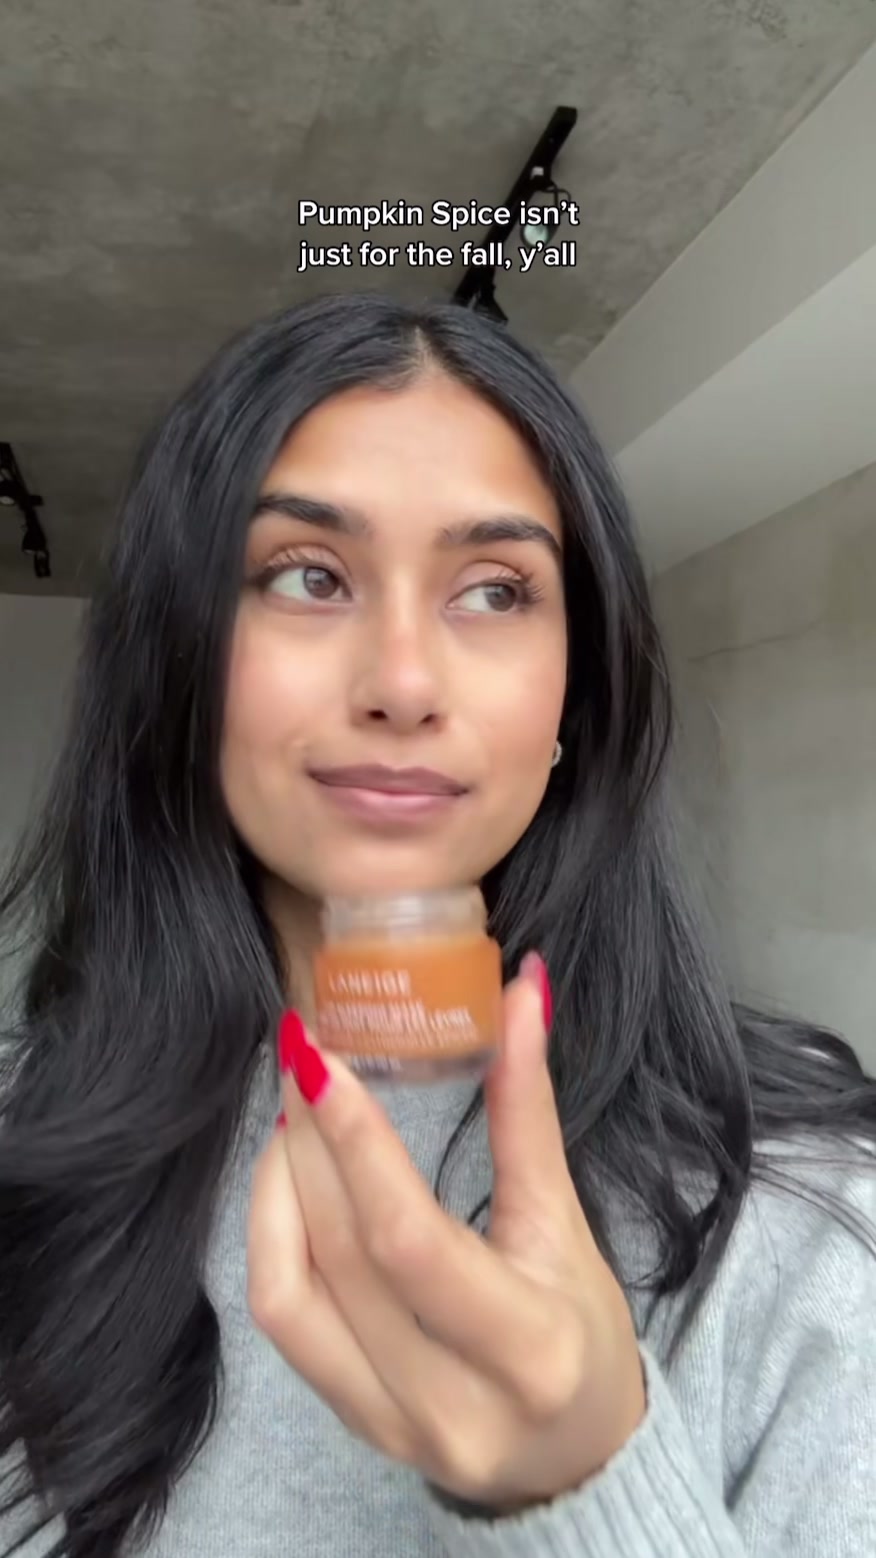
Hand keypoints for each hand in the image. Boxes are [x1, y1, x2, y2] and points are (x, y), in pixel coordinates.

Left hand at [247, 955, 645, 1512]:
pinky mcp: (350, 1425)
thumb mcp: (568, 1225)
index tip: (321, 1057)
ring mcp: (390, 1425)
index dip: (356, 1143)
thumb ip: (530, 1112)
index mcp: (527, 1348)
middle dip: (309, 1141)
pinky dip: (271, 1238)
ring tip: (291, 1113)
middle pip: (341, 1257)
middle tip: (302, 1055)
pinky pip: (284, 1322)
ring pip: (291, 1293)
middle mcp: (450, 1403)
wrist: (574, 1462)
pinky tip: (286, 1180)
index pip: (410, 1242)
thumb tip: (525, 990)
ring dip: (278, 1186)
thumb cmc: (582, 1333)